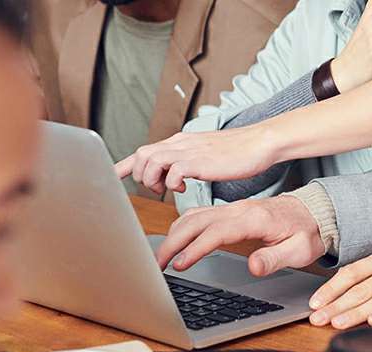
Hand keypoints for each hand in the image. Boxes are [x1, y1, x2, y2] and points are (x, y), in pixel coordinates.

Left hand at [115, 126, 275, 194]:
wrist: (259, 143)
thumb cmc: (237, 152)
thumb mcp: (205, 154)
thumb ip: (188, 161)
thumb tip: (176, 174)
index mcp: (180, 142)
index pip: (143, 151)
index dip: (124, 165)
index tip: (112, 177)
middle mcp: (180, 144)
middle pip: (141, 155)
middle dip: (140, 175)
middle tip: (156, 188)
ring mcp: (189, 151)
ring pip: (151, 162)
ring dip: (153, 180)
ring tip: (169, 189)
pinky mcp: (199, 161)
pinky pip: (172, 173)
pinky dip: (172, 184)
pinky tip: (185, 188)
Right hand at [155, 196, 324, 275]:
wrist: (315, 213)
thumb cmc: (307, 232)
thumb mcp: (299, 250)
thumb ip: (275, 258)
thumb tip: (252, 266)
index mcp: (254, 218)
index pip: (216, 232)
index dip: (195, 248)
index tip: (180, 264)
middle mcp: (239, 210)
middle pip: (196, 221)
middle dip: (173, 242)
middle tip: (158, 264)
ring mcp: (233, 208)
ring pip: (193, 215)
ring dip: (174, 234)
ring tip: (161, 256)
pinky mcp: (230, 212)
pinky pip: (199, 214)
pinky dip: (182, 226)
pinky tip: (176, 239)